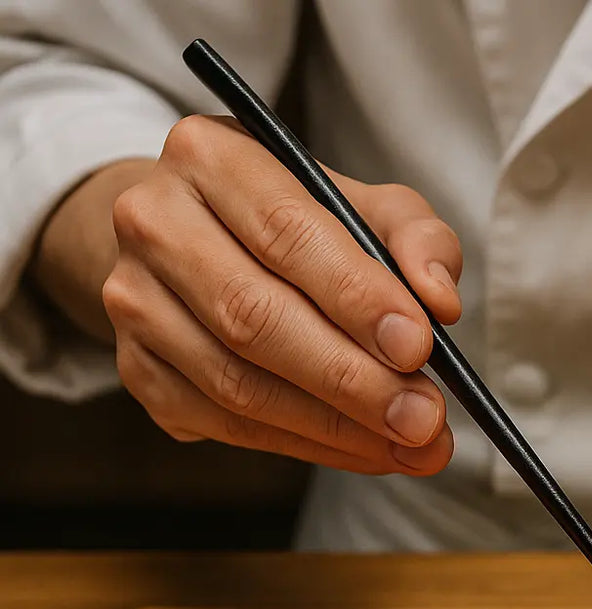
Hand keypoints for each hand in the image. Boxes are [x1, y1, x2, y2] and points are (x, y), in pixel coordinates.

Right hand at [99, 115, 460, 474]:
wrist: (200, 240)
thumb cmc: (301, 222)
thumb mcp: (369, 205)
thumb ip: (417, 238)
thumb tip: (440, 302)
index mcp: (210, 156)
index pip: (286, 232)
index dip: (356, 297)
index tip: (419, 347)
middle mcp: (154, 222)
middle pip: (254, 317)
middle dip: (351, 379)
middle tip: (423, 417)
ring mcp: (133, 300)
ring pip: (236, 383)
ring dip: (335, 427)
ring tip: (411, 445)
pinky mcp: (136, 367)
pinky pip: (223, 423)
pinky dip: (305, 445)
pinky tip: (365, 450)